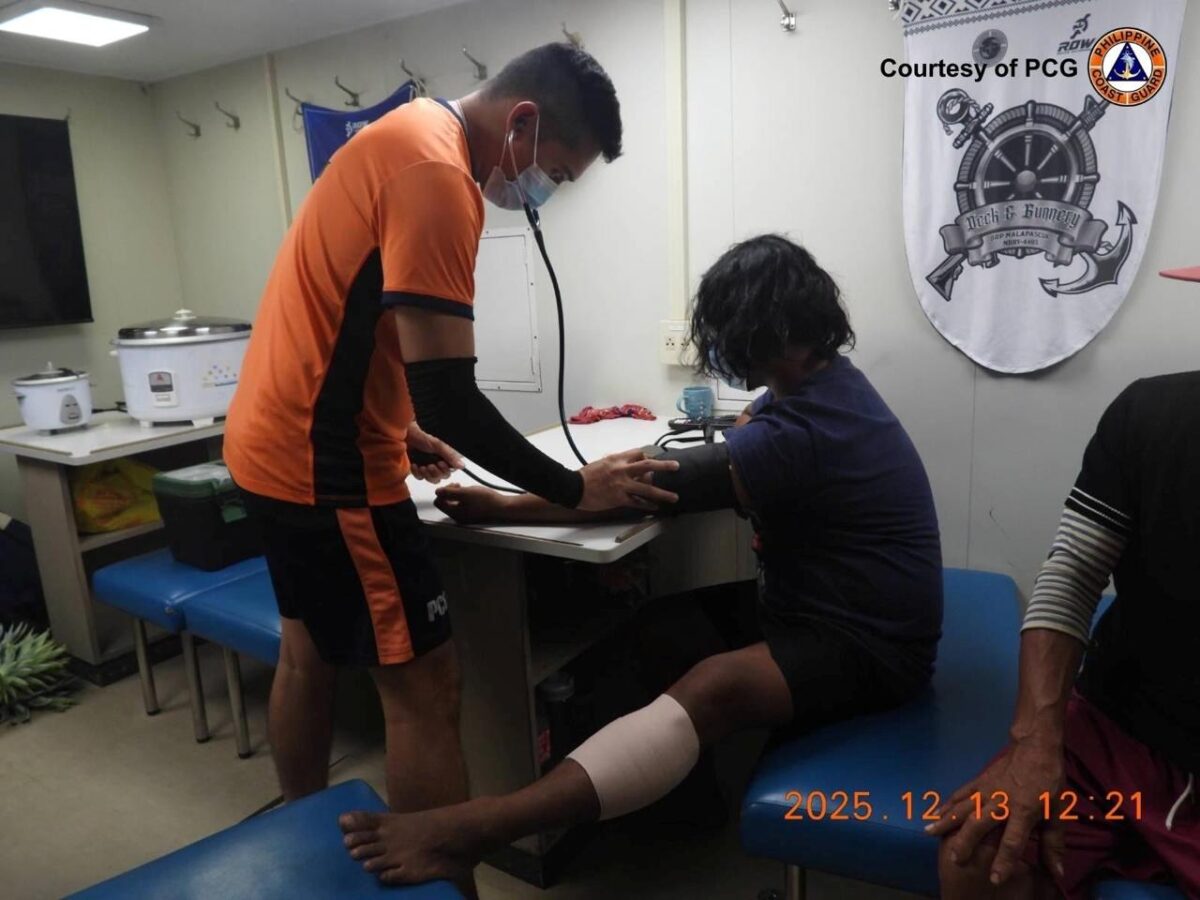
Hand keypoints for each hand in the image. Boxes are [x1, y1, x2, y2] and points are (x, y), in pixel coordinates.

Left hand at [407, 422, 462, 483]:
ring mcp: (427, 467)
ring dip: (427, 474)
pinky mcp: (417, 470)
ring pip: (432, 479)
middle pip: (442, 477)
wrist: (403, 436)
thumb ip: (450, 456)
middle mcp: (437, 463)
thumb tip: (462, 466)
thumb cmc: (421, 437)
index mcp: (444, 457)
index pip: (451, 470)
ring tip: (422, 466)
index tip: (440, 463)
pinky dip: (417, 472)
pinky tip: (414, 465)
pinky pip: (420, 478)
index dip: (446, 470)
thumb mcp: (437, 445)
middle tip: (430, 465)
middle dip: (435, 473)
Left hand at [434, 484, 509, 523]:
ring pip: (454, 504)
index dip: (443, 491)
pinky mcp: (472, 515)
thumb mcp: (465, 493)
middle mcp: (459, 518)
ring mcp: (466, 517)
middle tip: (459, 486)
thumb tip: (437, 492)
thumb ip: (449, 492)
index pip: (438, 502)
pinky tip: (472, 494)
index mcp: (455, 514)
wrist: (503, 506)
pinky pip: (462, 506)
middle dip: (450, 493)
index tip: (453, 486)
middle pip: (445, 503)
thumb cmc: (486, 500)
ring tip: (467, 489)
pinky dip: (464, 498)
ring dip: (457, 495)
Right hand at [577, 449, 679, 511]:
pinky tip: (656, 507)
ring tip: (674, 497)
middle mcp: (622, 470)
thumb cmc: (585, 475)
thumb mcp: (602, 463)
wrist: (573, 487)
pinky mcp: (619, 498)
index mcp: (617, 459)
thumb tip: (626, 466)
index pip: (639, 453)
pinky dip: (647, 505)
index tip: (654, 460)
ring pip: (647, 488)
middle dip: (664, 466)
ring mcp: (622, 485)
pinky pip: (637, 502)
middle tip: (676, 467)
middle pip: (648, 466)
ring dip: (662, 493)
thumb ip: (615, 463)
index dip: (648, 456)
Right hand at [928, 737, 1065, 885]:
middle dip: (966, 842)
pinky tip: (934, 813)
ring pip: (963, 807)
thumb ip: (1053, 843)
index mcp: (1023, 811)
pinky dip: (946, 804)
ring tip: (930, 833)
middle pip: (979, 824)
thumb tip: (1057, 873)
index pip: (1012, 841)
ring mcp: (986, 790)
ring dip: (946, 821)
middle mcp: (1000, 802)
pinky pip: (960, 794)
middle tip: (955, 860)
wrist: (1035, 747)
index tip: (994, 878)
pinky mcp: (978, 781)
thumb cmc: (1049, 782)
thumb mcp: (1058, 813)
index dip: (1004, 861)